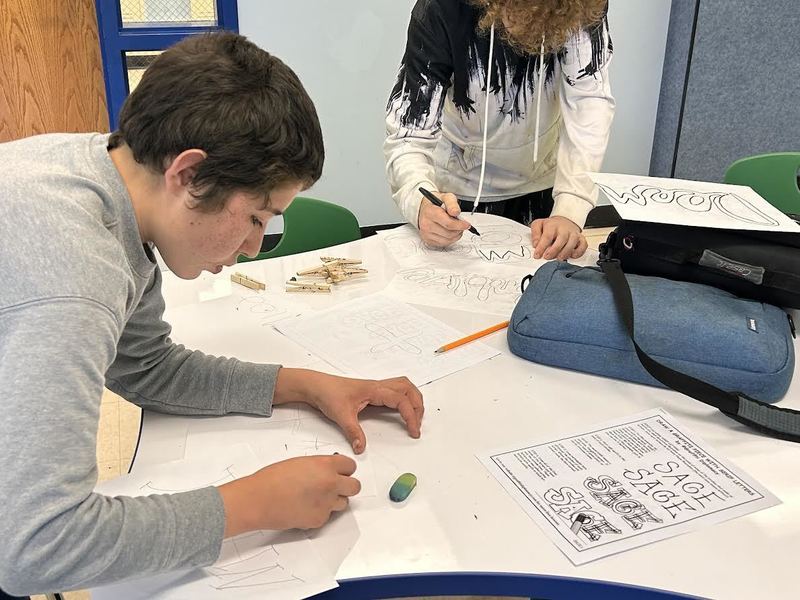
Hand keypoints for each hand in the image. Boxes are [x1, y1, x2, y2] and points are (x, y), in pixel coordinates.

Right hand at [219, 454, 359, 535]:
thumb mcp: (300, 462)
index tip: (341, 472)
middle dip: (346, 486)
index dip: (344, 469)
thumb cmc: (272, 479)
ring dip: (334, 500)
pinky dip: (320, 512)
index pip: (351, 466)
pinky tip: (305, 507)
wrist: (258, 500)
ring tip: (316, 498)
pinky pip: (327, 516)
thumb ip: (320, 466)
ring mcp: (326, 504)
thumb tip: (328, 471)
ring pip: (343, 503)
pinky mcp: (319, 520)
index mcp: (326, 465)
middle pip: (355, 486)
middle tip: (336, 486)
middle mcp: (330, 484)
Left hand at [274, 369, 423, 453]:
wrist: (316, 385)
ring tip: (414, 417)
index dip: (411, 416)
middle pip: (408, 388)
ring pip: (404, 387)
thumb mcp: (341, 415)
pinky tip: (400, 412)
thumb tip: (361, 448)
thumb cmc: (328, 394)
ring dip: (412, 399)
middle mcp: (378, 386)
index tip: (414, 431)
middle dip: (417, 405)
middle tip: (417, 424)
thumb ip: (353, 432)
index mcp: (374, 389)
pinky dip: (404, 399)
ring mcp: (376, 388)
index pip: (401, 400)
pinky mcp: (372, 391)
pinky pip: (395, 390)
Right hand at [417, 191, 469, 246]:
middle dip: (459, 229)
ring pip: (448, 240)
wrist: (425, 209)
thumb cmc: (436, 204)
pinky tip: (450, 231)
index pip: (448, 223)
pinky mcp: (428, 240)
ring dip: (456, 235)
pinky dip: (451, 239)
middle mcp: (426, 224)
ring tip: (456, 227)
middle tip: (462, 224)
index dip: (460, 225)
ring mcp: (426, 234)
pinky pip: (444, 243)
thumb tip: (456, 212)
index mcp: (430, 212)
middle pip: (449, 233)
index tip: (467, 224)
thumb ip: (452, 204)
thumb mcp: (446, 197)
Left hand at [531, 216, 587, 259]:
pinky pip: (583, 245)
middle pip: (562, 239)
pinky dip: (579, 251)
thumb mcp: (538, 225)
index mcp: (552, 225)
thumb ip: (535, 234)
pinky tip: (572, 255)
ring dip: (566, 252)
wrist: (563, 221)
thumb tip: (536, 244)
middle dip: (554, 250)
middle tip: (547, 257)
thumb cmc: (550, 226)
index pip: (547, 236)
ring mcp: (573, 233)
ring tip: (559, 258)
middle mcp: (564, 229)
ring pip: (573, 242)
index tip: (537, 255)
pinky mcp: (580, 238)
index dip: (542, 247)